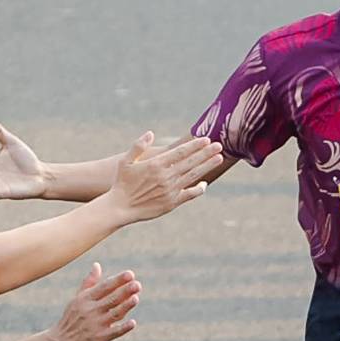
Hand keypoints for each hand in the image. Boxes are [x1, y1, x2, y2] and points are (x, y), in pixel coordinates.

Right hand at [44, 262, 140, 340]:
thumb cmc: (71, 319)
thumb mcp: (77, 299)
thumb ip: (89, 283)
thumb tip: (97, 265)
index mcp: (86, 299)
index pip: (104, 287)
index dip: (117, 280)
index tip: (130, 274)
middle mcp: (91, 310)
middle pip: (111, 299)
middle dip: (124, 291)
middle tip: (137, 284)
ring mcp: (96, 324)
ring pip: (114, 313)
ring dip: (125, 306)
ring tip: (136, 298)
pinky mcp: (100, 338)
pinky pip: (114, 332)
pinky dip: (123, 328)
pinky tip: (132, 323)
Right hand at [99, 130, 218, 223]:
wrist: (120, 208)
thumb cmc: (122, 183)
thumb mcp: (126, 162)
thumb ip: (138, 146)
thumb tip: (150, 133)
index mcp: (156, 164)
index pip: (181, 152)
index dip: (195, 145)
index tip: (206, 139)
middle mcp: (166, 176)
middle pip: (191, 162)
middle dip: (206, 153)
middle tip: (219, 145)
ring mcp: (170, 190)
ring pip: (193, 176)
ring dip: (207, 166)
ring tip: (218, 158)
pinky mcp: (172, 203)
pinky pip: (189, 194)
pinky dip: (198, 189)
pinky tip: (204, 183)